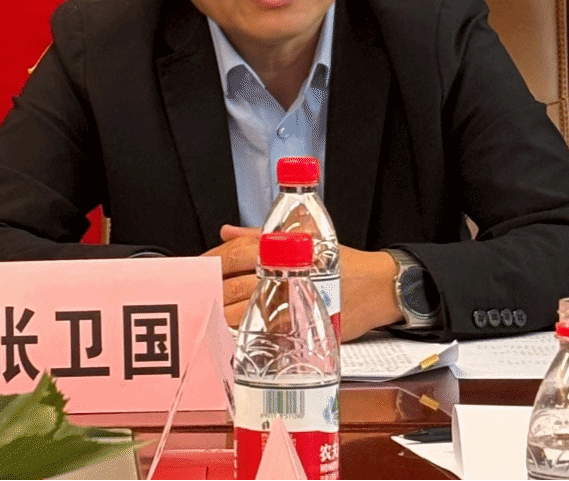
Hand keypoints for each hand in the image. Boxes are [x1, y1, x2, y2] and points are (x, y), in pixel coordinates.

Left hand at [203, 226, 401, 341]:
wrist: (377, 286)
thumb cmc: (341, 262)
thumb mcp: (302, 237)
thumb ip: (257, 236)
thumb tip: (225, 232)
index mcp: (279, 250)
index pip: (232, 255)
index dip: (208, 264)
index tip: (192, 273)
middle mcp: (281, 275)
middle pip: (232, 285)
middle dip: (209, 294)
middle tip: (191, 300)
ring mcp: (288, 303)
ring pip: (242, 311)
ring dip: (220, 317)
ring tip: (203, 319)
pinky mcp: (298, 328)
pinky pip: (262, 333)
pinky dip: (244, 336)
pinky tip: (229, 337)